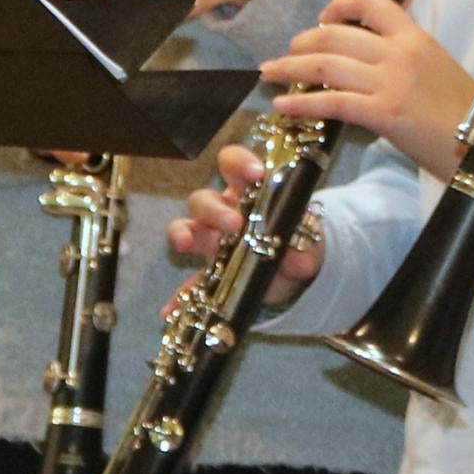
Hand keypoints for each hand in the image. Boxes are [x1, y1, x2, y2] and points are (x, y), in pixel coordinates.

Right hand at [167, 142, 319, 309]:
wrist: (294, 271)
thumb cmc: (296, 240)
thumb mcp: (304, 244)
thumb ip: (301, 252)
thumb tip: (300, 263)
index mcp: (246, 192)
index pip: (233, 164)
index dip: (240, 163)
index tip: (256, 174)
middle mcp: (222, 212)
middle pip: (203, 199)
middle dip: (214, 209)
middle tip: (234, 225)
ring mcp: (210, 241)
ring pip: (187, 228)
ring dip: (183, 234)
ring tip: (185, 244)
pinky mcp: (208, 274)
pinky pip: (188, 284)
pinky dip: (180, 296)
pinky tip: (170, 310)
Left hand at [259, 0, 473, 177]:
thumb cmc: (467, 113)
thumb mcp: (437, 70)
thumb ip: (403, 59)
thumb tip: (366, 64)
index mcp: (415, 36)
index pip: (371, 1)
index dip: (339, 6)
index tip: (322, 19)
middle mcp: (400, 52)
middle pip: (335, 35)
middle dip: (301, 42)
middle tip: (284, 55)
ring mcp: (390, 82)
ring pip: (325, 64)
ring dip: (289, 68)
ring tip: (269, 74)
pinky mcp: (384, 114)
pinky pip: (331, 102)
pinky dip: (301, 102)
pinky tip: (282, 105)